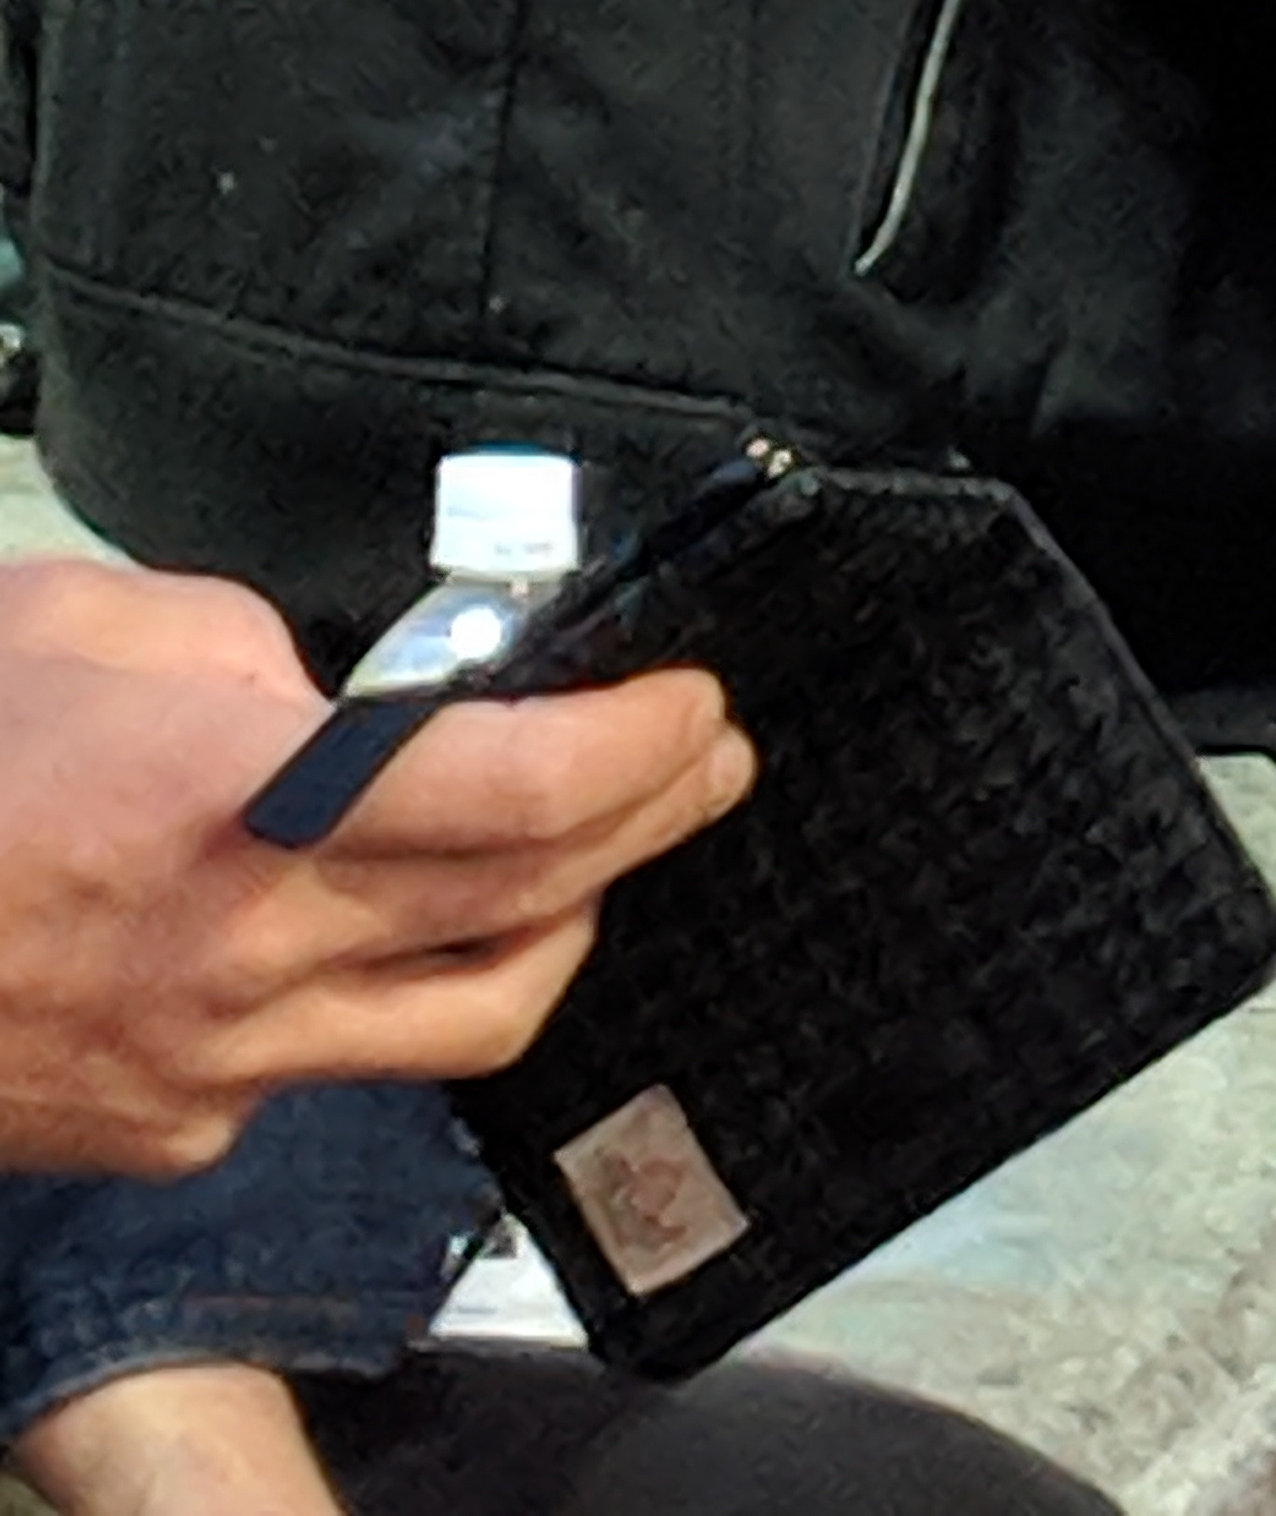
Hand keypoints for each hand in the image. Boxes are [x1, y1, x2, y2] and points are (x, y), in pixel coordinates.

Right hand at [0, 556, 753, 1177]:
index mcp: (235, 798)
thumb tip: (350, 685)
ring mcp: (216, 1063)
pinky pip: (340, 1064)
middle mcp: (248, 947)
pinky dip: (406, 988)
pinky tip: (407, 928)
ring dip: (571, 923)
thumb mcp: (85, 622)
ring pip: (473, 1017)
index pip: (515, 789)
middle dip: (654, 820)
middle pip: (531, 899)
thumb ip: (249, 644)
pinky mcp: (176, 1131)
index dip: (640, 746)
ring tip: (613, 849)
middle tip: (711, 758)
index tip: (698, 700)